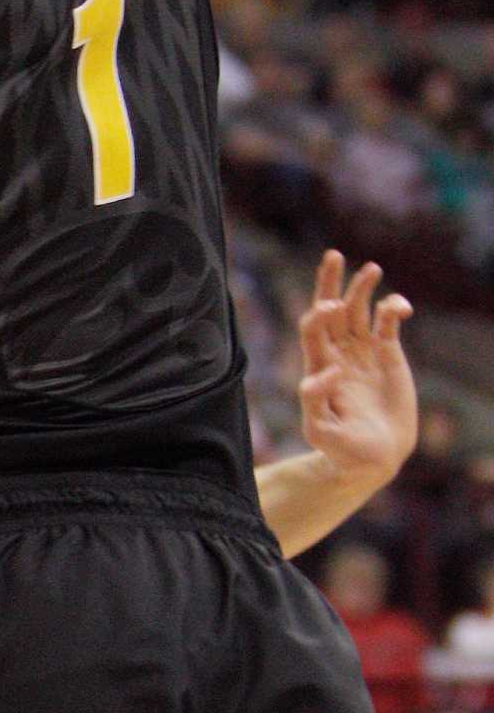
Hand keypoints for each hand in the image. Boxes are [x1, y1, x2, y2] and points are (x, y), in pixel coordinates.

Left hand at [298, 250, 416, 490]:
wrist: (372, 458)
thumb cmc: (340, 447)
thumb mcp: (319, 430)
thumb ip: (315, 401)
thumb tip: (325, 370)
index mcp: (318, 365)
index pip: (312, 330)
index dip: (318, 316)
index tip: (331, 311)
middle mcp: (338, 353)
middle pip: (330, 310)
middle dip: (328, 283)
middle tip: (332, 255)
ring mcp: (362, 352)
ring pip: (359, 312)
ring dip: (362, 289)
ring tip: (372, 268)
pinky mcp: (388, 356)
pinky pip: (388, 326)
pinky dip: (392, 311)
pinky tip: (400, 306)